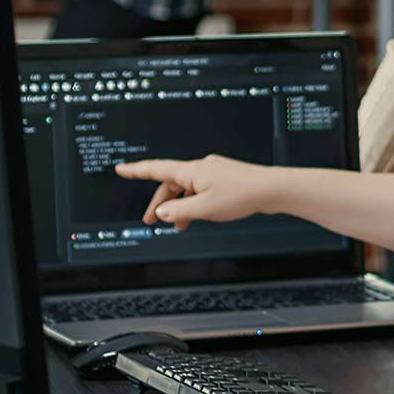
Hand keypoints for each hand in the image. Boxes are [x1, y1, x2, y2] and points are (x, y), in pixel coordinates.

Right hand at [114, 156, 281, 229]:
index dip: (136, 170)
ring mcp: (213, 172)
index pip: (156, 169)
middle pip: (171, 183)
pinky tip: (198, 216)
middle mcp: (201, 167)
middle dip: (160, 202)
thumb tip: (161, 212)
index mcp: (192, 171)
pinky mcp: (224, 179)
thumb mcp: (203, 209)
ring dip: (179, 206)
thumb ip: (178, 212)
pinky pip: (200, 189)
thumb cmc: (242, 195)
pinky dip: (194, 202)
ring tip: (179, 225)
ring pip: (187, 188)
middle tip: (151, 221)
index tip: (121, 168)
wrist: (272, 189)